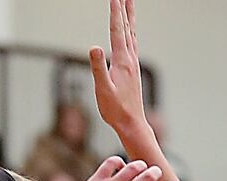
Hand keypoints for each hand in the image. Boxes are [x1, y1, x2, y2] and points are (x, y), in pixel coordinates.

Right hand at [89, 0, 149, 135]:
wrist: (131, 122)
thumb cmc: (115, 109)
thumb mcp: (102, 89)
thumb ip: (98, 68)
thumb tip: (93, 48)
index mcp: (122, 60)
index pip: (117, 30)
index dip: (115, 11)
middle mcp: (130, 58)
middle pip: (127, 27)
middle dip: (124, 8)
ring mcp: (132, 63)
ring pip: (131, 33)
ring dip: (129, 17)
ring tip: (128, 4)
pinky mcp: (132, 69)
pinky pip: (131, 43)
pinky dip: (130, 31)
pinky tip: (129, 32)